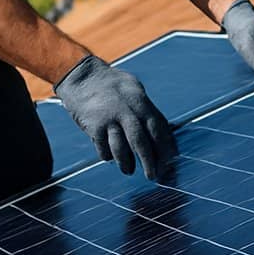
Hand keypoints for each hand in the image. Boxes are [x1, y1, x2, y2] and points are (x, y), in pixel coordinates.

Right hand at [54, 56, 177, 178]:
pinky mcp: (94, 127)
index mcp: (141, 103)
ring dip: (127, 164)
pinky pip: (103, 149)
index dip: (166, 147)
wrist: (82, 77)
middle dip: (149, 162)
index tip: (170, 161)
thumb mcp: (134, 90)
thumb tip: (163, 133)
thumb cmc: (113, 86)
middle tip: (154, 176)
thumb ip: (147, 110)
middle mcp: (126, 111)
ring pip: (121, 149)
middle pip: (141, 142)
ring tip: (129, 170)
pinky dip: (108, 156)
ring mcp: (109, 120)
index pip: (158, 129)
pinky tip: (110, 157)